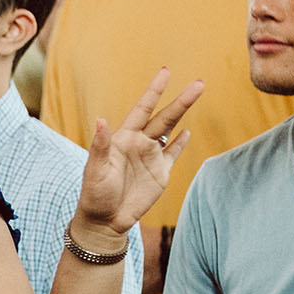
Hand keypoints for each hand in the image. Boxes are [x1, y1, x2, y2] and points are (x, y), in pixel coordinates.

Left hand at [74, 68, 205, 243]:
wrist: (105, 221)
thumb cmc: (95, 194)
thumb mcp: (95, 170)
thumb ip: (100, 145)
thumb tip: (100, 119)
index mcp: (123, 138)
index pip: (142, 109)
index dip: (154, 91)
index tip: (166, 72)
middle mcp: (139, 143)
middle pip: (164, 116)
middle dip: (181, 100)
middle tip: (199, 82)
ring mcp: (151, 157)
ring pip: (171, 130)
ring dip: (184, 113)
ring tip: (198, 94)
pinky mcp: (160, 173)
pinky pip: (173, 153)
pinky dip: (181, 143)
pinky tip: (188, 132)